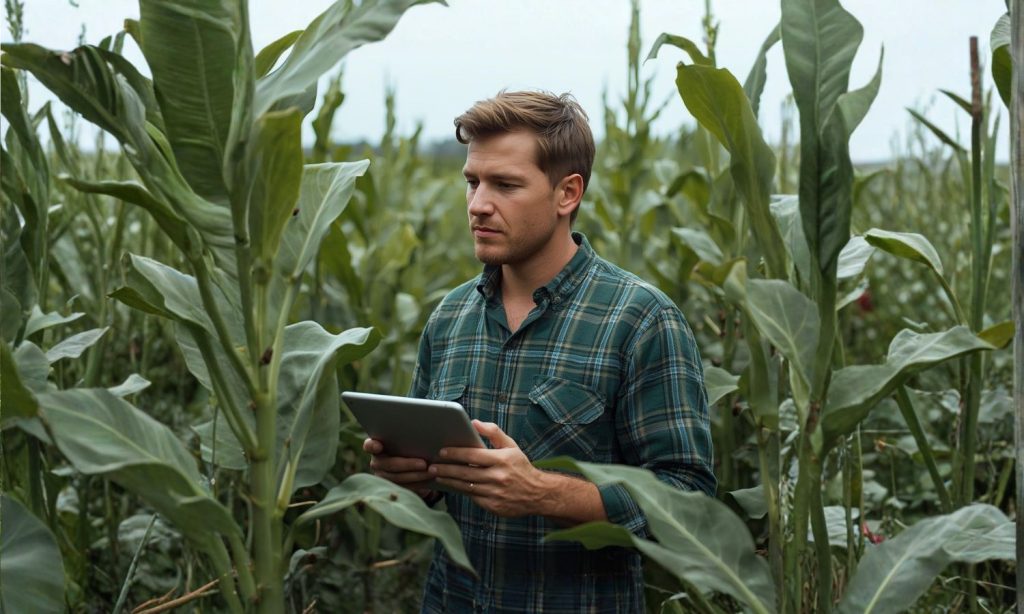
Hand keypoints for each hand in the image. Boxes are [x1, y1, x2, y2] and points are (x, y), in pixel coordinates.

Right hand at [362, 438, 434, 497]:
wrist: (415, 462)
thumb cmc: (410, 445)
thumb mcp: (408, 440)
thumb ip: (408, 437)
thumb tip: (423, 430)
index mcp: (376, 446)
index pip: (369, 446)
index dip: (372, 446)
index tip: (378, 446)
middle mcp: (377, 462)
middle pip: (389, 464)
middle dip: (407, 464)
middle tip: (424, 463)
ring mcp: (383, 476)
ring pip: (398, 478)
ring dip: (416, 475)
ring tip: (431, 471)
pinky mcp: (393, 487)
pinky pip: (405, 487)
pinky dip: (418, 484)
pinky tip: (429, 479)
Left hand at [428, 420, 553, 517]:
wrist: (538, 494)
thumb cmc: (521, 467)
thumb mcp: (511, 446)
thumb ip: (493, 432)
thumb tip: (474, 422)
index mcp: (502, 460)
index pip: (473, 455)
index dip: (456, 453)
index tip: (442, 451)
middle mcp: (498, 477)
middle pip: (466, 472)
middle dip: (446, 468)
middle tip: (432, 465)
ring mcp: (495, 493)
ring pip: (466, 486)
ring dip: (449, 480)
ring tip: (437, 475)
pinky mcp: (493, 506)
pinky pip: (472, 497)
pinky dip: (460, 491)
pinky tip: (451, 485)